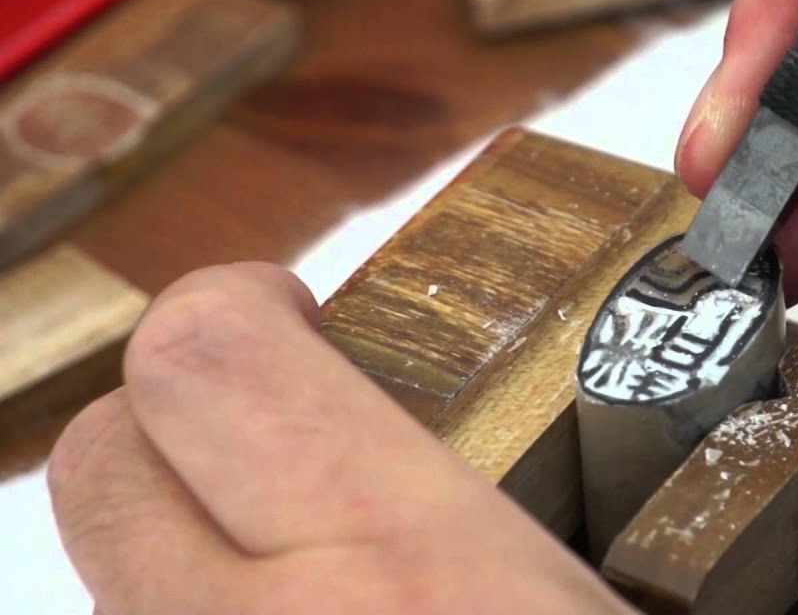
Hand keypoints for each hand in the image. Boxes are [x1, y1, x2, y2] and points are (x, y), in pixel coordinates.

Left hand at [47, 263, 633, 614]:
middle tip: (282, 427)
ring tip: (303, 554)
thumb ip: (532, 506)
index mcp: (406, 567)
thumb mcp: (601, 599)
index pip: (211, 356)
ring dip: (186, 531)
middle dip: (173, 413)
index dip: (233, 305)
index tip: (292, 311)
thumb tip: (505, 436)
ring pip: (115, 568)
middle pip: (103, 459)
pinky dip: (201, 613)